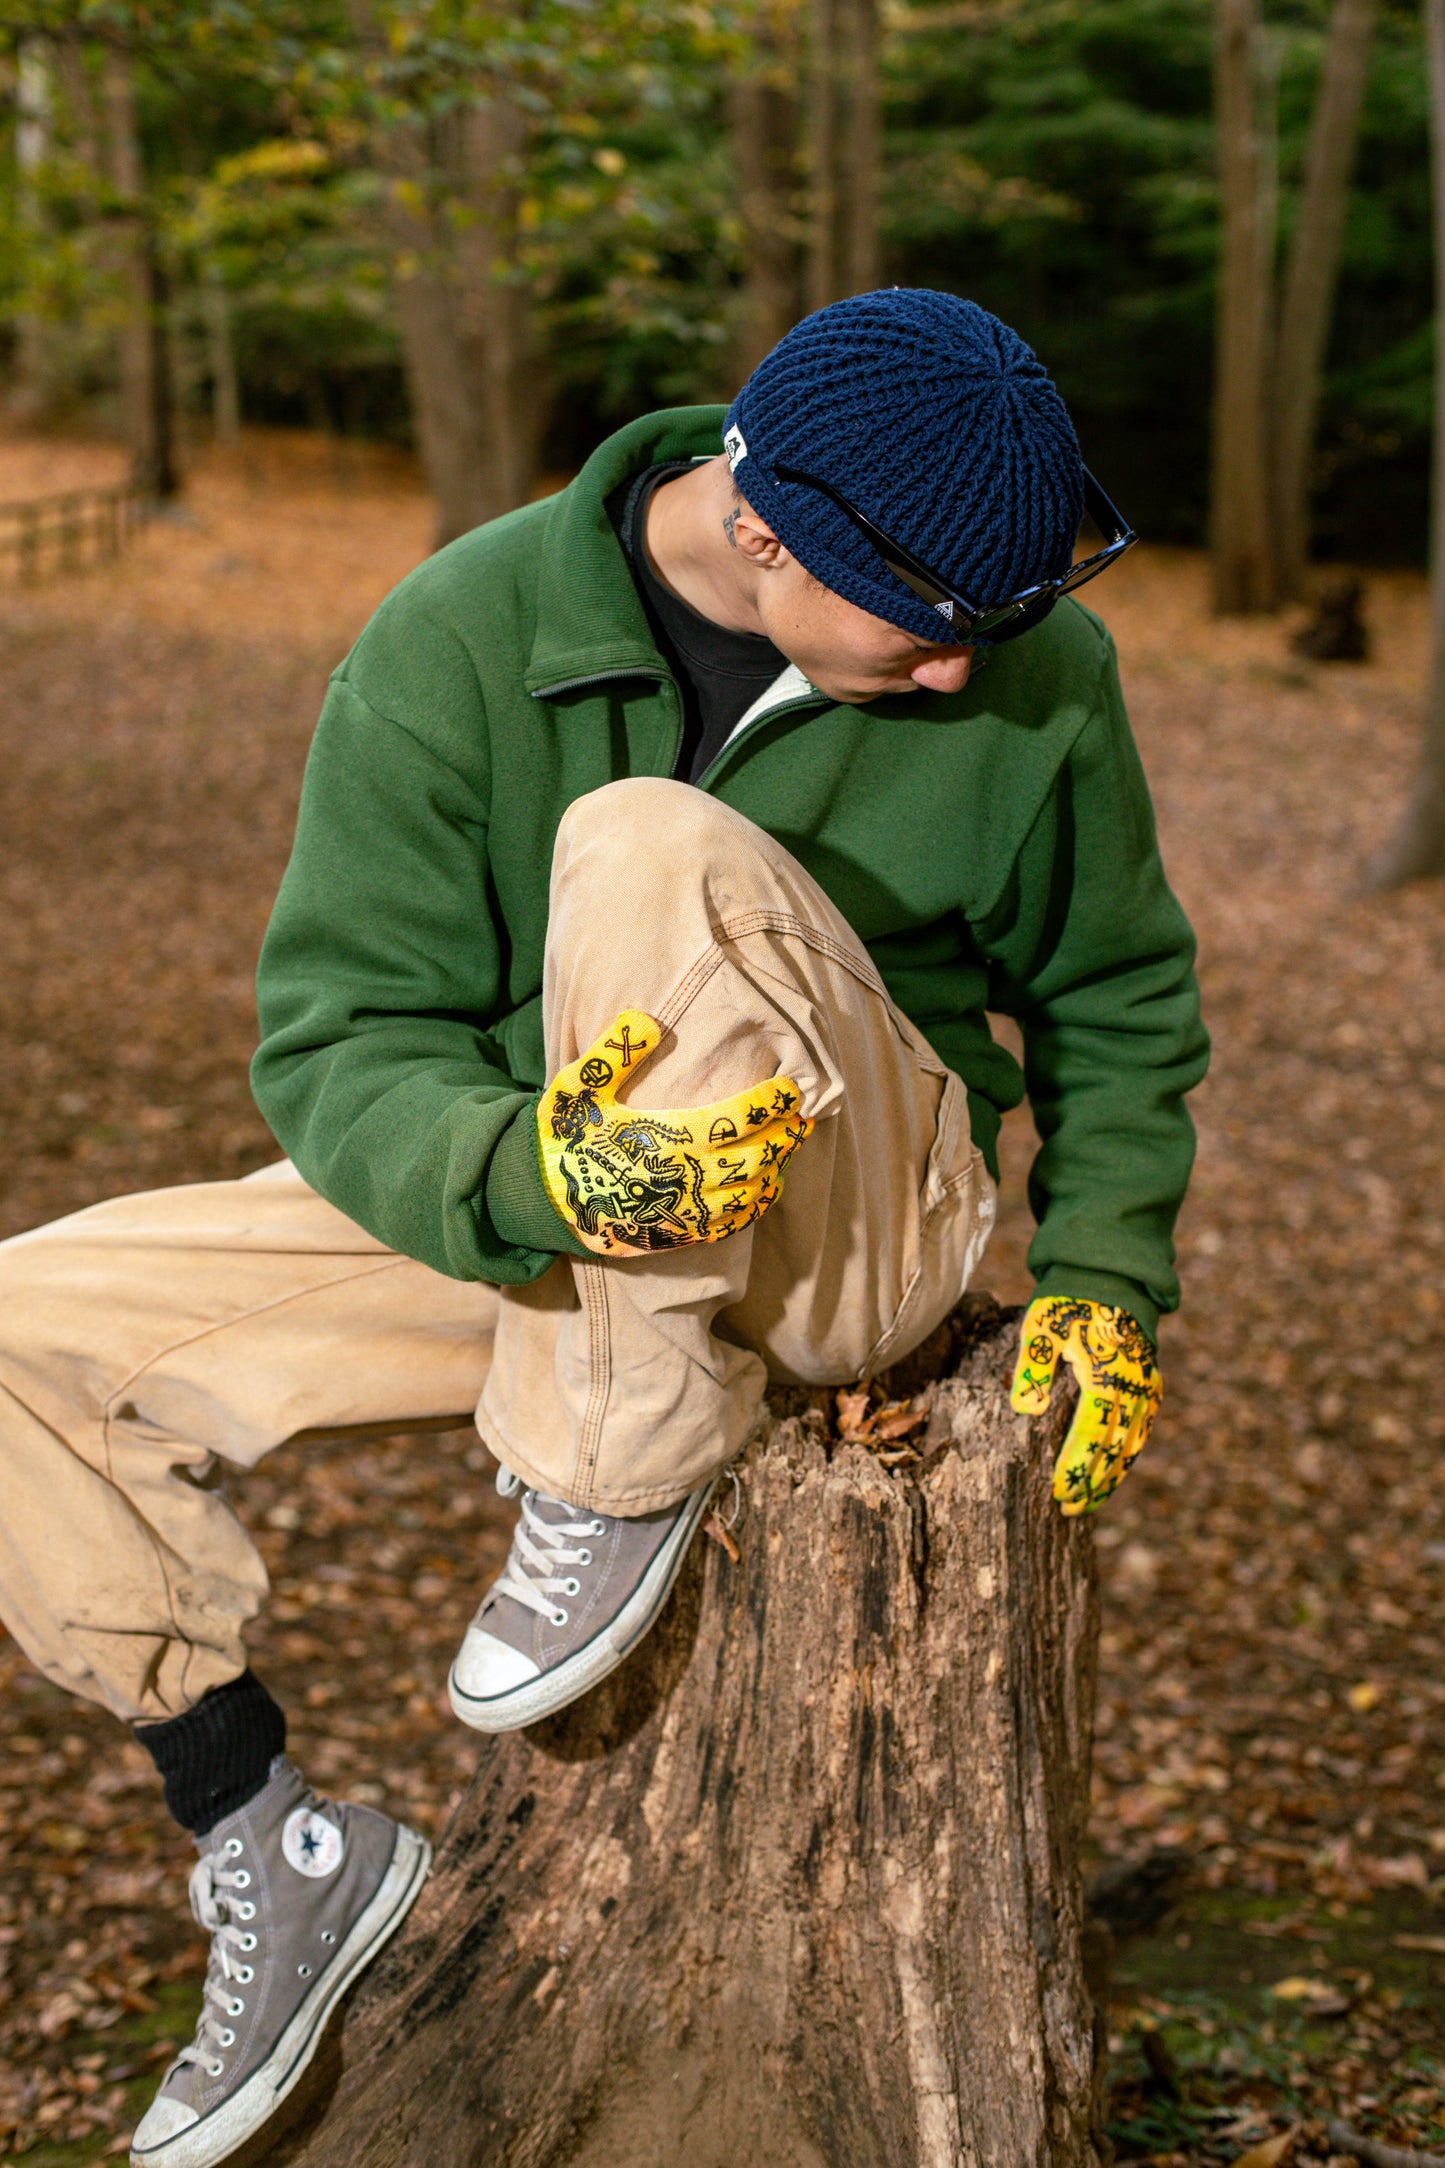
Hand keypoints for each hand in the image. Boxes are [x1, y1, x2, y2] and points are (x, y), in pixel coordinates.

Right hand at [537, 1009, 812, 1256]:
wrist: (540, 1201)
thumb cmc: (563, 1137)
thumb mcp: (580, 1088)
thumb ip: (614, 1053)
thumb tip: (646, 1017)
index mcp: (662, 1140)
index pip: (732, 1122)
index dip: (767, 1105)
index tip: (792, 1090)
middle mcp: (678, 1179)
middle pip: (752, 1160)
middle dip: (784, 1138)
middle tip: (803, 1118)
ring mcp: (679, 1212)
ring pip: (746, 1195)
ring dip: (775, 1171)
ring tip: (791, 1147)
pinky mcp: (674, 1234)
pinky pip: (728, 1226)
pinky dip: (753, 1207)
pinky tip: (766, 1189)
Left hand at [1009, 1296, 1161, 1516]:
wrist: (1110, 1274)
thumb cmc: (1068, 1301)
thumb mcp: (1040, 1326)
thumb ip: (1032, 1367)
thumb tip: (1025, 1410)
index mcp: (1104, 1375)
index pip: (1091, 1435)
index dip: (1077, 1469)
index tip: (1060, 1494)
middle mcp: (1132, 1386)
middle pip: (1115, 1448)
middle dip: (1093, 1483)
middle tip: (1071, 1511)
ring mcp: (1145, 1385)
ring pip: (1133, 1443)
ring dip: (1113, 1475)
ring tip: (1091, 1502)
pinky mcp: (1150, 1382)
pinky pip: (1144, 1428)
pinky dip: (1130, 1453)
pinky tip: (1116, 1470)